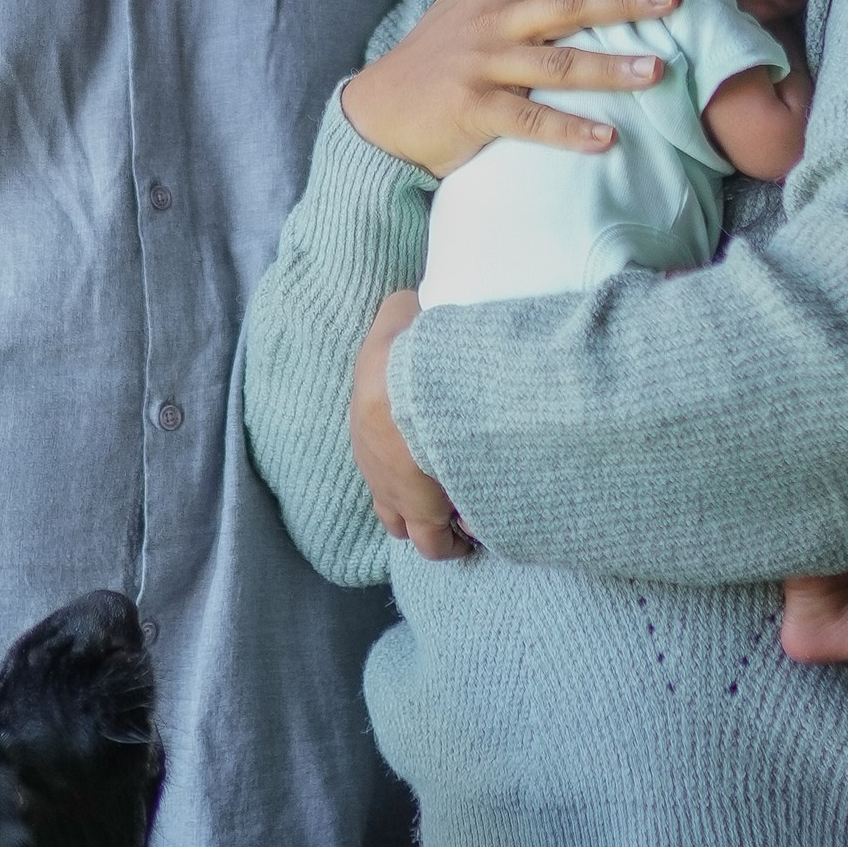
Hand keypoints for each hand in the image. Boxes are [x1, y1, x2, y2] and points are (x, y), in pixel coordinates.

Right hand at [340, 0, 677, 178]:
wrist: (379, 108)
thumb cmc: (436, 53)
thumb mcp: (470, 0)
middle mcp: (496, 21)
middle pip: (568, 4)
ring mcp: (484, 65)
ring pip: (557, 63)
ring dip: (609, 66)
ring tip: (657, 69)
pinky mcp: (474, 110)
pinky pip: (529, 119)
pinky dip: (569, 130)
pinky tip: (608, 138)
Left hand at [351, 294, 474, 559]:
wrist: (404, 382)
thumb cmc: (405, 346)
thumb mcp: (402, 312)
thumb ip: (411, 309)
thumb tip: (422, 303)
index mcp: (370, 421)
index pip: (382, 453)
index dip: (408, 459)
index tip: (435, 459)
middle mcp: (374, 464)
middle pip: (389, 498)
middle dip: (416, 499)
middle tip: (449, 494)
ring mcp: (394, 493)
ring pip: (407, 526)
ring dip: (434, 522)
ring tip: (466, 518)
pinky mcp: (422, 514)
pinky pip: (435, 543)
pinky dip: (454, 542)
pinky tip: (477, 533)